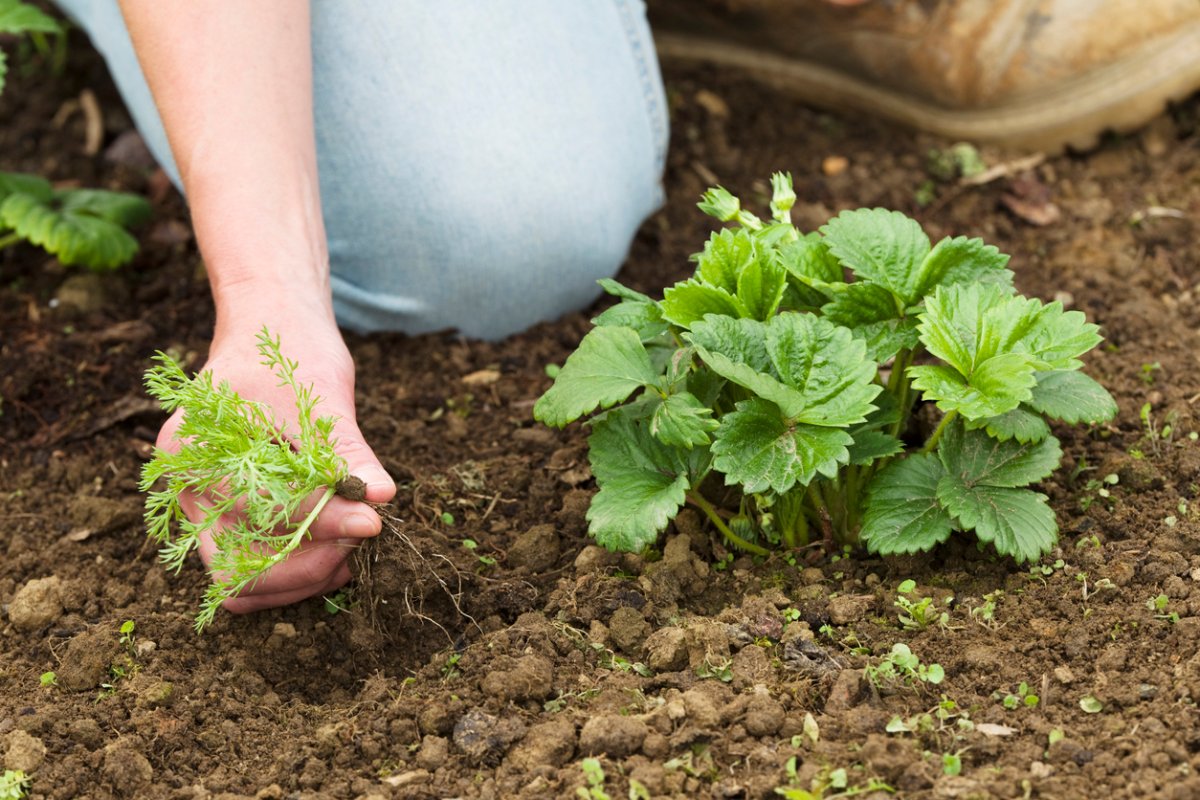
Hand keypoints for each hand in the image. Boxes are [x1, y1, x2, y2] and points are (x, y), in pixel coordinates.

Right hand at [155, 300, 395, 613]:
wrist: (269, 327)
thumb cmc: (290, 352)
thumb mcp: (322, 395)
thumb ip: (348, 452)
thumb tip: (382, 497)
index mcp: (193, 453)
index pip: (258, 513)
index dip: (321, 523)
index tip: (373, 521)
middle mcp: (185, 488)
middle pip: (235, 569)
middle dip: (305, 566)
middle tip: (361, 536)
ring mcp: (200, 507)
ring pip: (241, 580)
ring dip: (301, 575)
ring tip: (352, 546)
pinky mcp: (225, 515)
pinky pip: (249, 565)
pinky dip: (291, 569)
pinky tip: (336, 548)